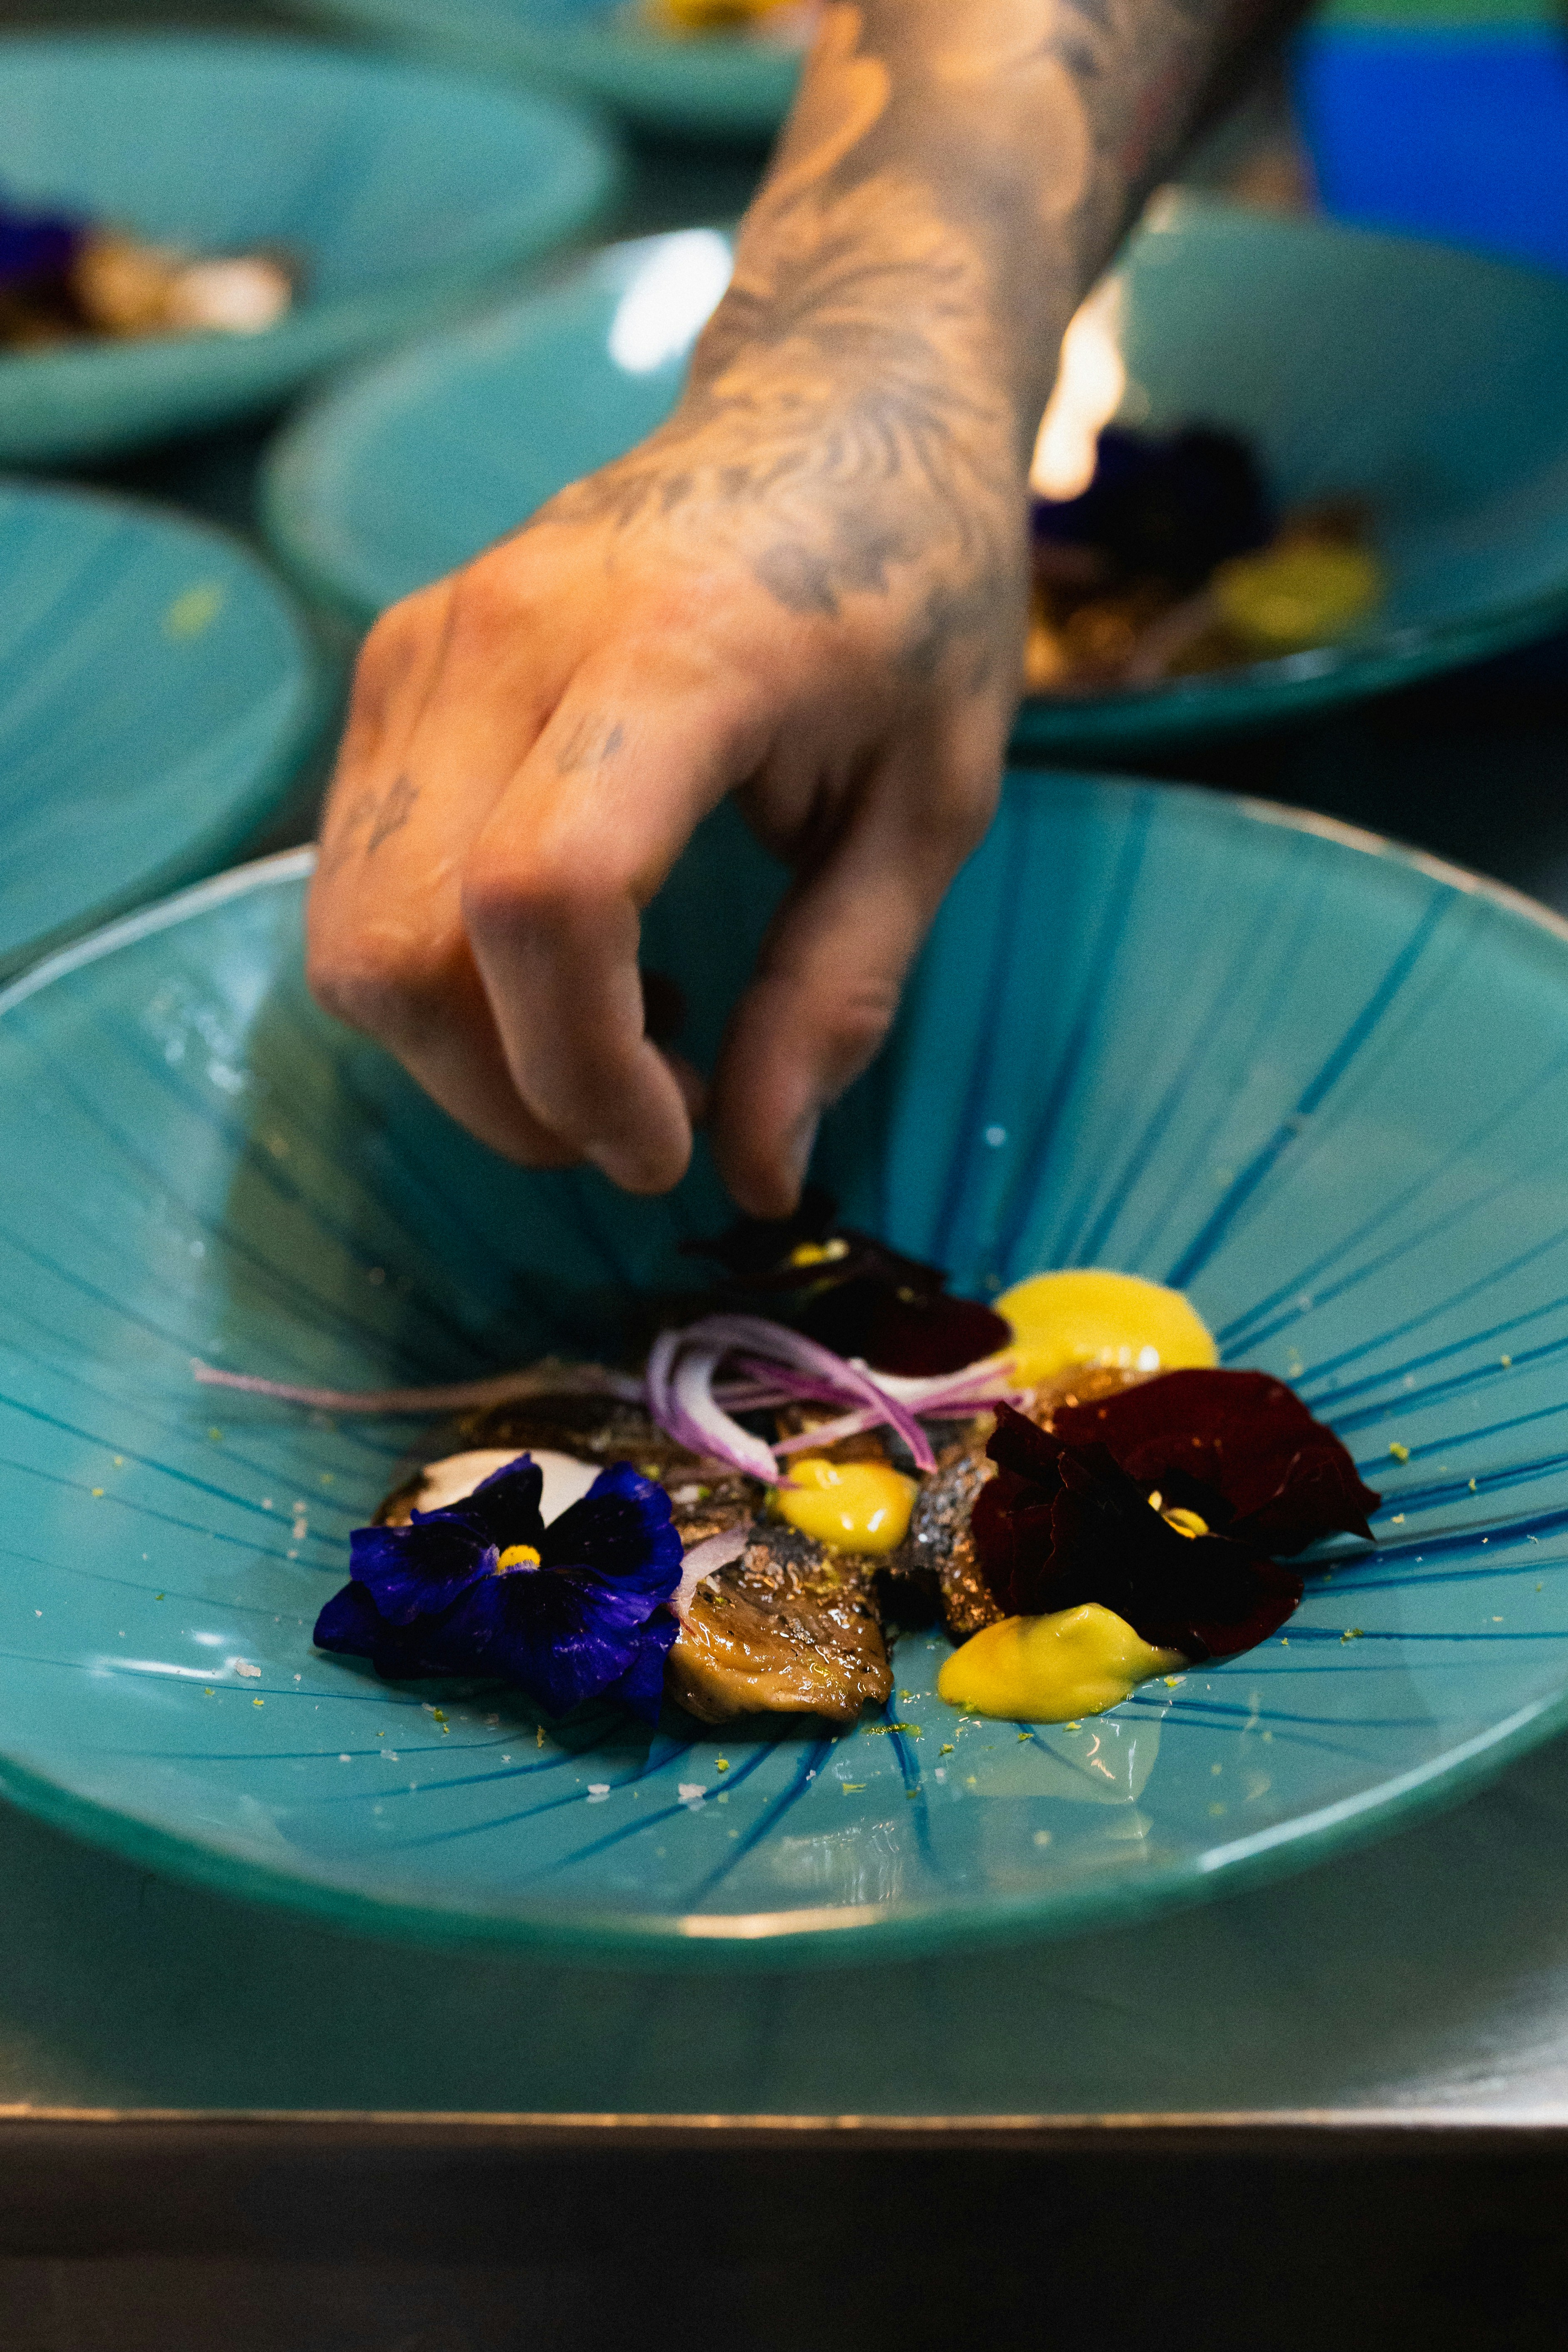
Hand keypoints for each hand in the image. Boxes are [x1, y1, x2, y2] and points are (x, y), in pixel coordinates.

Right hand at [306, 398, 1025, 1216]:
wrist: (833, 402)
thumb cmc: (912, 596)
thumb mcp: (933, 807)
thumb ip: (837, 995)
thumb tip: (754, 1172)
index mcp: (674, 653)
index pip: (542, 899)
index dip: (582, 1069)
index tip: (668, 1143)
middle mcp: (508, 635)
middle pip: (402, 946)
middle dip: (507, 1094)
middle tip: (642, 1122)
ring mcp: (425, 643)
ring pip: (351, 931)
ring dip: (466, 1050)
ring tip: (616, 1039)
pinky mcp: (393, 668)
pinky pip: (356, 880)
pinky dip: (440, 975)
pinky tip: (570, 964)